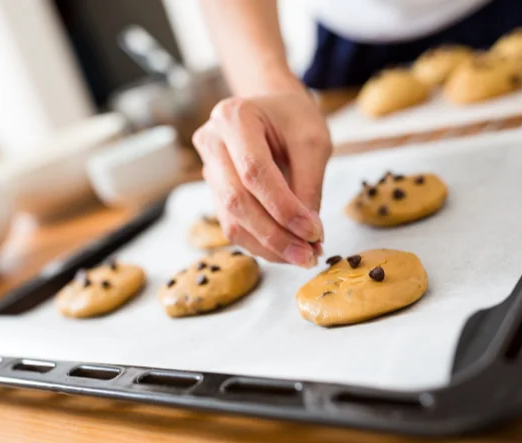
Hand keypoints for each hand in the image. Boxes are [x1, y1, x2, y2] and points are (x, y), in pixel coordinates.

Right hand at [193, 89, 331, 266]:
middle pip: (237, 200)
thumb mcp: (313, 140)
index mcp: (234, 117)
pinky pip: (232, 225)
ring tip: (302, 255)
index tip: (314, 232)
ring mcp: (207, 168)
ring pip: (231, 219)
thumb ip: (309, 184)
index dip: (283, 207)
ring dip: (268, 245)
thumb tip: (309, 234)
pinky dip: (260, 243)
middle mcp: (211, 141)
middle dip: (275, 234)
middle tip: (308, 255)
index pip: (254, 171)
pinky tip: (286, 249)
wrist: (273, 109)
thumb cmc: (293, 118)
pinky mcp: (213, 191)